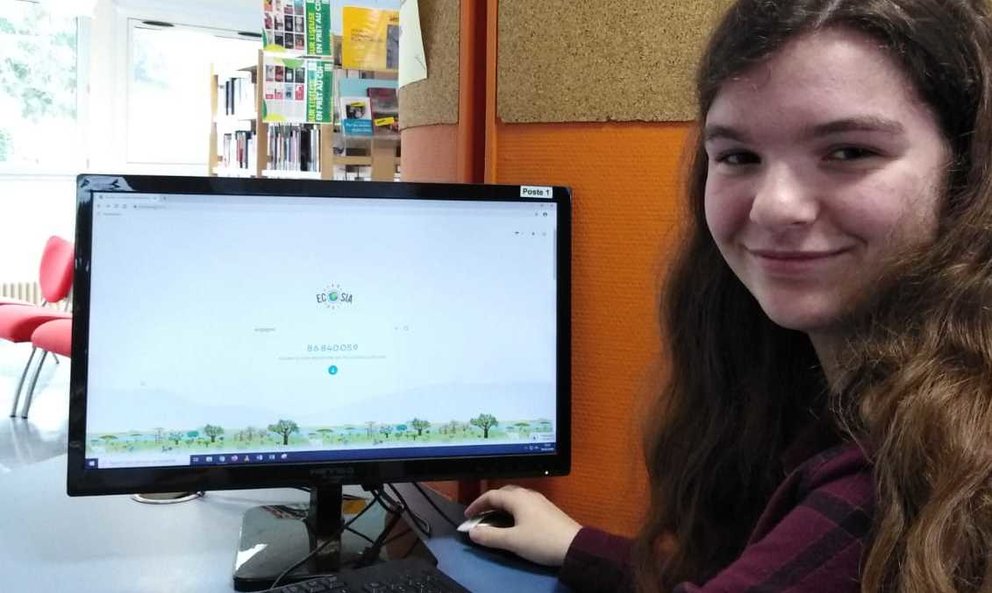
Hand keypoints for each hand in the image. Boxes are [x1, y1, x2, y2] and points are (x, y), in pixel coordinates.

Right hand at [463, 485, 581, 566]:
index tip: (468, 516)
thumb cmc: (541, 541)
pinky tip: (514, 522)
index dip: (477, 505)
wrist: (574, 545)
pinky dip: (513, 510)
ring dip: (502, 506)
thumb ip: (490, 536)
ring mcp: (539, 501)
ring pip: (515, 498)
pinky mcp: (547, 509)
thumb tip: (472, 532)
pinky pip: (524, 504)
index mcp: (517, 498)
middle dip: (489, 503)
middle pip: (503, 493)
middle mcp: (528, 495)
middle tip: (480, 516)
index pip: (491, 495)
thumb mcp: (512, 541)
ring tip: (495, 519)